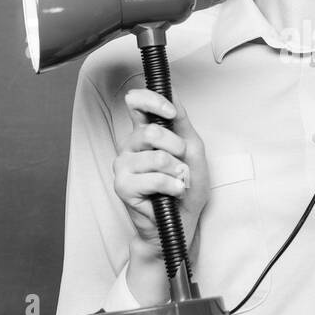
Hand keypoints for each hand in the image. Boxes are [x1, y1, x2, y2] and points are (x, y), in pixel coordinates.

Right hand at [114, 88, 210, 262]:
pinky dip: (172, 186)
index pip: (137, 103)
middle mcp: (129, 145)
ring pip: (157, 157)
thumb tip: (171, 94)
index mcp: (143, 132)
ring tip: (177, 182)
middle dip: (177, 149)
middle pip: (152, 132)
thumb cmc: (186, 185)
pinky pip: (155, 179)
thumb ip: (181, 121)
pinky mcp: (122, 186)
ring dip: (177, 172)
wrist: (182, 220)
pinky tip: (172, 192)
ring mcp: (123, 165)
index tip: (171, 113)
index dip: (153, 102)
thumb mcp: (192, 148)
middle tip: (181, 166)